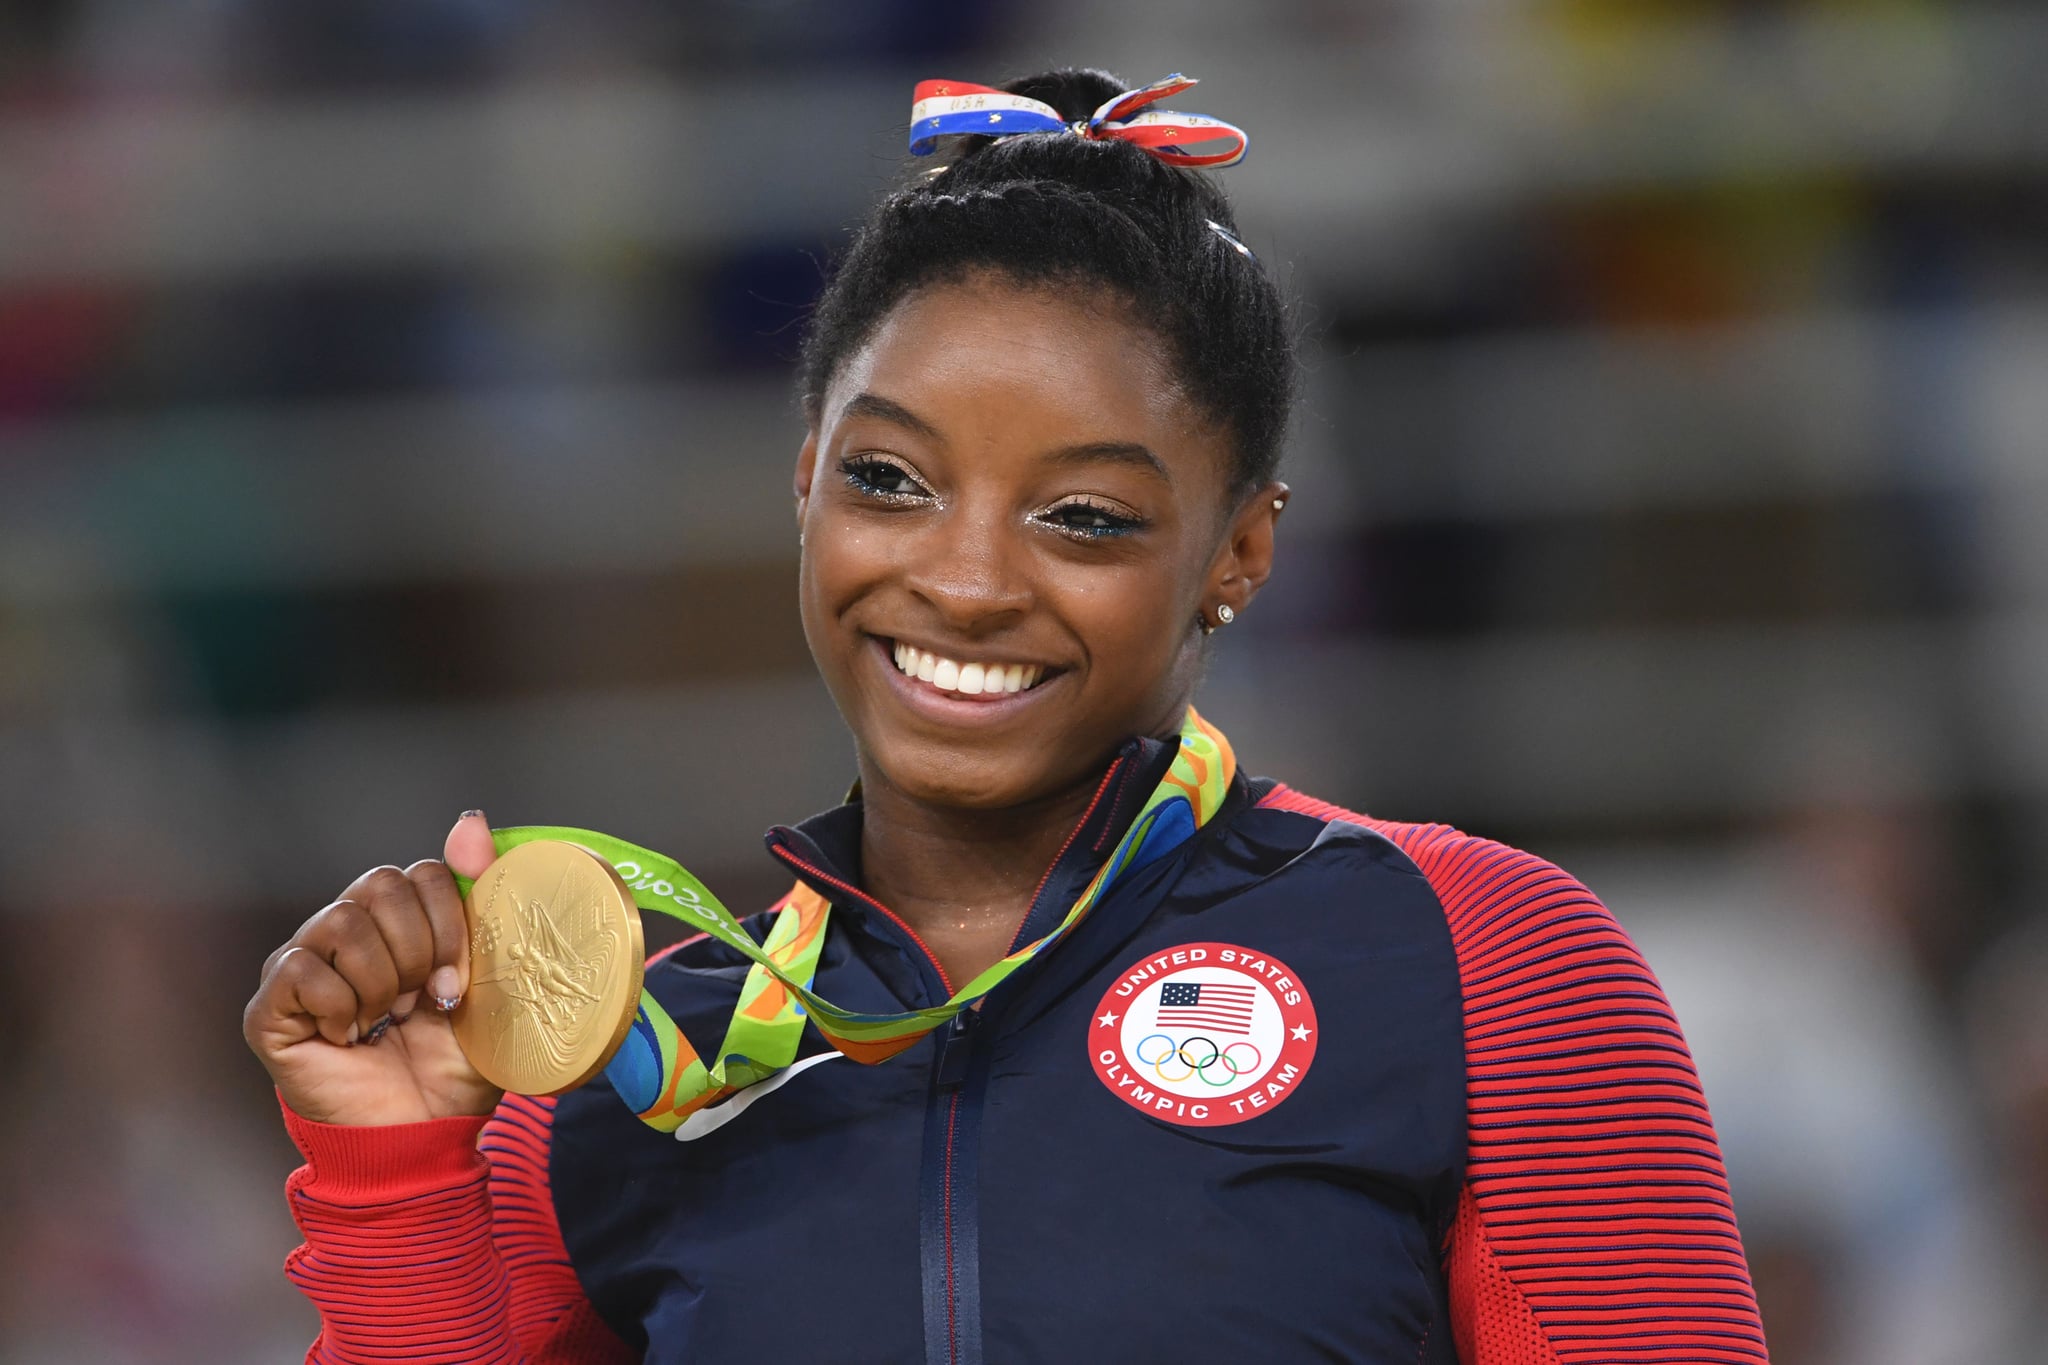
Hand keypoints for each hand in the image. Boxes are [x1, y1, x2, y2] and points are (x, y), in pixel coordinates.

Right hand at [245, 811, 505, 1125]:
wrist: (424, 1136)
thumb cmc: (454, 1064)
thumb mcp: (489, 976)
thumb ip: (480, 894)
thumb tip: (470, 818)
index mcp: (396, 921)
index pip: (420, 872)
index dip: (450, 923)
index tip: (459, 981)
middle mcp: (342, 933)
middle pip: (378, 884)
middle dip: (418, 948)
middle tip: (423, 1001)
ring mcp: (301, 967)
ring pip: (340, 922)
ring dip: (381, 980)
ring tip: (386, 1021)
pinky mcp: (269, 1008)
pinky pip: (301, 970)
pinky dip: (341, 1007)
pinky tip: (350, 1038)